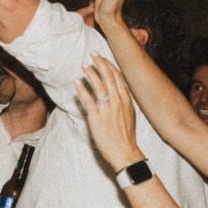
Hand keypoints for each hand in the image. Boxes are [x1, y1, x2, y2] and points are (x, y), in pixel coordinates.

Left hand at [75, 53, 142, 171]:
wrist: (125, 153)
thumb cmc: (126, 136)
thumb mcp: (130, 115)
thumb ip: (124, 102)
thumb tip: (118, 93)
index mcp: (127, 100)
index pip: (118, 77)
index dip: (110, 65)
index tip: (103, 58)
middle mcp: (118, 101)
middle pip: (109, 77)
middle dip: (100, 63)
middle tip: (92, 54)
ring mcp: (107, 108)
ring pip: (99, 85)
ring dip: (91, 73)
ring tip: (83, 66)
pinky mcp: (97, 117)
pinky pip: (88, 99)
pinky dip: (82, 89)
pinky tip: (77, 82)